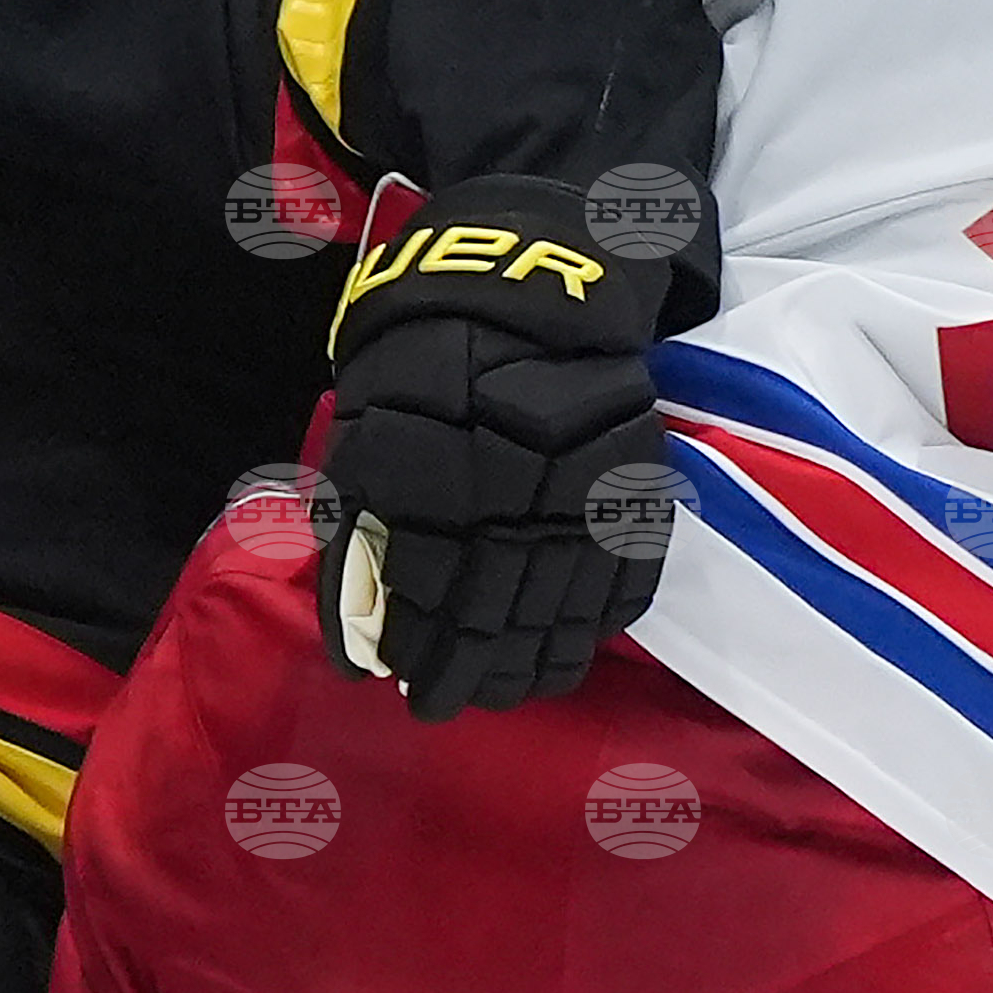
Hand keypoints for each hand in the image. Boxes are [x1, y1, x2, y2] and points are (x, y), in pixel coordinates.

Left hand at [318, 178, 684, 718]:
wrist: (513, 288)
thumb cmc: (417, 372)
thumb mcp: (362, 448)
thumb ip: (359, 549)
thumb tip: (358, 651)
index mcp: (444, 500)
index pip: (438, 614)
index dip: (427, 665)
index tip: (416, 695)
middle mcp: (518, 509)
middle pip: (504, 626)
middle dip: (478, 678)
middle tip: (461, 704)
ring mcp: (584, 500)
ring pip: (569, 615)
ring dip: (539, 665)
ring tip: (516, 689)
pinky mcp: (634, 486)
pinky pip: (627, 576)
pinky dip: (601, 622)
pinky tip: (575, 646)